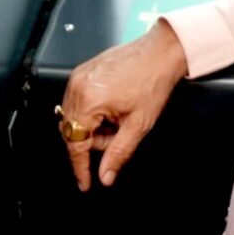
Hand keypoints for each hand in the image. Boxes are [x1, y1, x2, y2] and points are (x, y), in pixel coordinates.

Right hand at [58, 23, 188, 188]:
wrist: (160, 52)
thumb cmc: (153, 81)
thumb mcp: (138, 125)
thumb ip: (118, 153)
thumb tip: (105, 175)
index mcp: (89, 101)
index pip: (76, 144)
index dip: (80, 167)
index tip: (84, 182)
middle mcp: (78, 87)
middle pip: (72, 132)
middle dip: (92, 142)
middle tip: (116, 138)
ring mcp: (78, 78)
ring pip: (74, 118)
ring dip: (92, 128)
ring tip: (117, 120)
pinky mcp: (82, 72)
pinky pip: (77, 102)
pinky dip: (91, 113)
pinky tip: (111, 110)